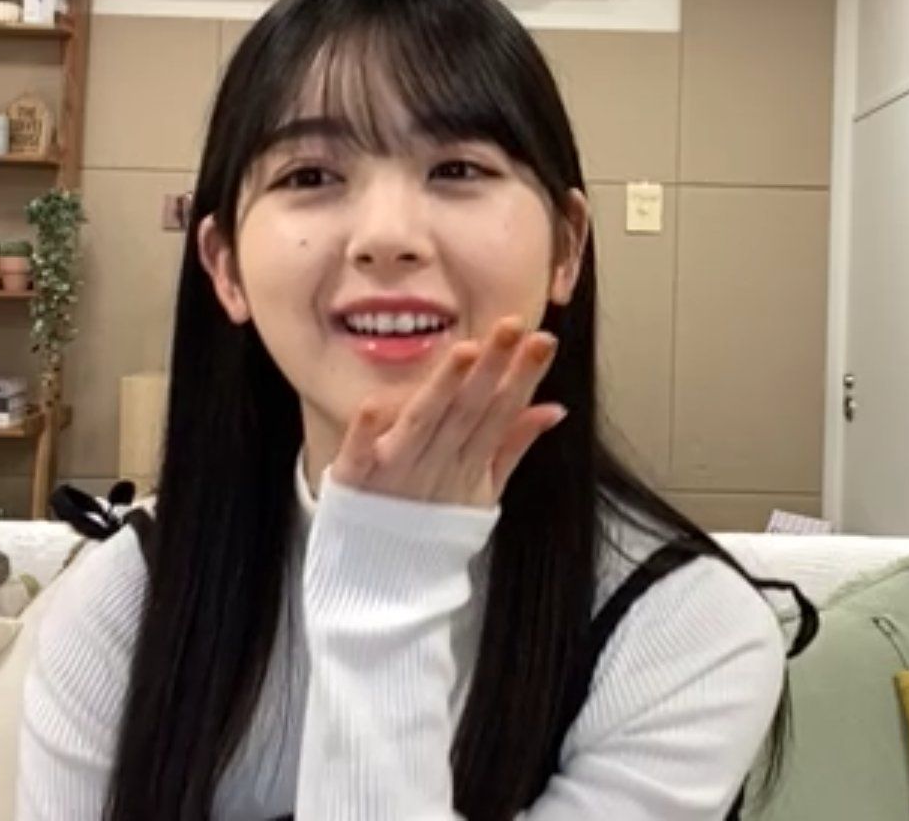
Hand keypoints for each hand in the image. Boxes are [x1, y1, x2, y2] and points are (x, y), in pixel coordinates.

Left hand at [327, 317, 566, 507]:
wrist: (381, 582)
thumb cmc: (432, 526)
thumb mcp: (482, 490)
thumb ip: (513, 445)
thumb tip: (554, 407)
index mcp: (467, 465)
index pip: (500, 414)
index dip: (522, 378)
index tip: (543, 340)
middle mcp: (435, 465)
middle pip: (467, 411)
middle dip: (492, 368)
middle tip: (514, 326)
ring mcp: (394, 473)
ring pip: (422, 423)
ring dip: (442, 389)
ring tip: (465, 350)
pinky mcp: (354, 482)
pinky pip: (359, 455)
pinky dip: (366, 433)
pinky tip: (372, 404)